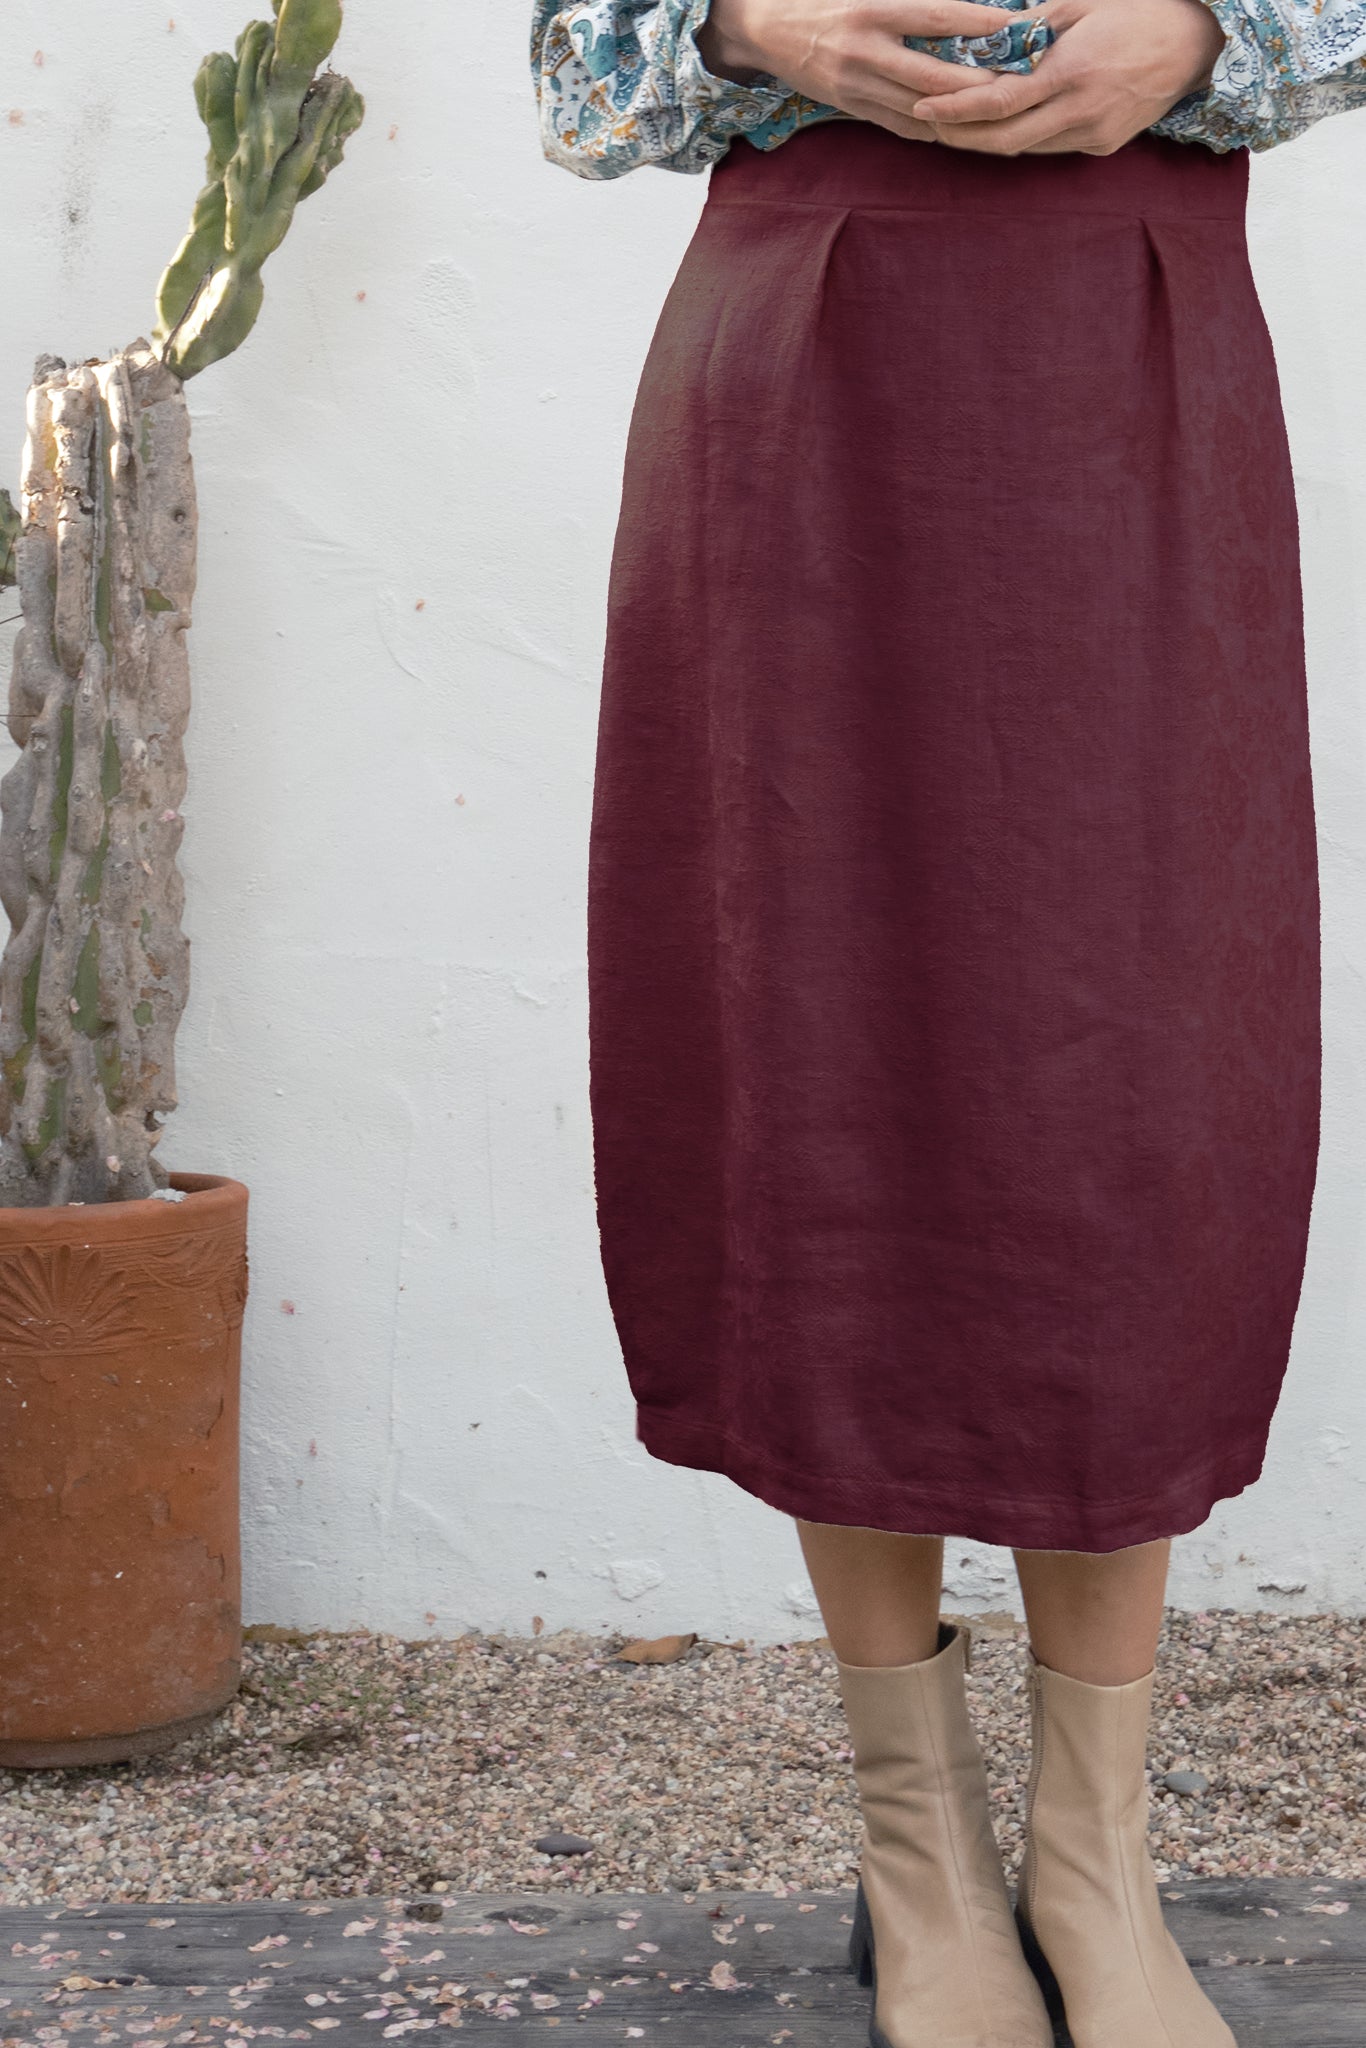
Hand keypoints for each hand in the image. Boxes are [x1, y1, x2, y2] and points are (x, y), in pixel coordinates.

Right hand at [697, 0, 1051, 143]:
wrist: (765, 30)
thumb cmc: (822, 1)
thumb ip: (908, 2)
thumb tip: (957, 10)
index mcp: (872, 10)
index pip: (935, 16)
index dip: (977, 23)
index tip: (1013, 26)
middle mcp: (864, 51)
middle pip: (933, 75)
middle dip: (977, 83)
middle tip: (1018, 84)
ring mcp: (856, 86)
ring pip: (919, 107)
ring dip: (961, 113)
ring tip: (999, 112)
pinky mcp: (852, 108)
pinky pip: (900, 124)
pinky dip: (934, 126)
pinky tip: (962, 127)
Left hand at [910, 0, 1226, 153]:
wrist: (1195, 42)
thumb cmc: (1136, 9)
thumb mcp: (1081, 4)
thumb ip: (1030, 29)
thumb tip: (981, 42)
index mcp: (1072, 69)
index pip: (1000, 101)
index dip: (956, 108)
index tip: (924, 106)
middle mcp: (1081, 109)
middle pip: (1004, 140)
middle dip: (961, 136)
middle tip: (929, 124)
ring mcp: (1094, 133)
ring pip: (1025, 149)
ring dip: (988, 140)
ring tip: (956, 124)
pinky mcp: (1103, 146)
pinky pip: (1051, 147)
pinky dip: (1023, 137)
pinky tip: (1004, 125)